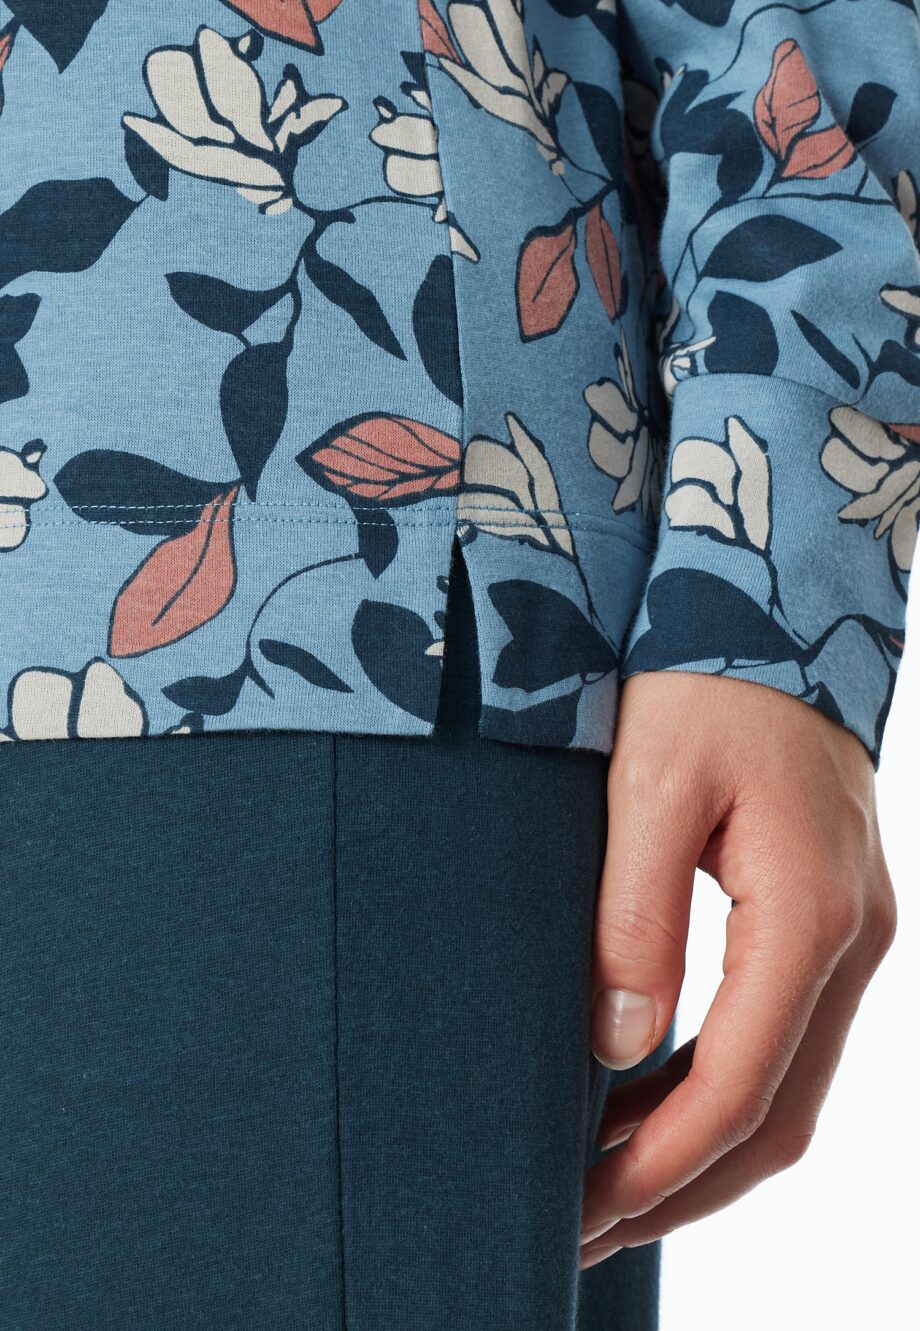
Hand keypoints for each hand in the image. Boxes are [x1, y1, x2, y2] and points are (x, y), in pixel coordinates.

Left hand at [579, 670, 896, 1268]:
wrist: (774, 617)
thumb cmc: (704, 686)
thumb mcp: (650, 787)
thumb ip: (636, 916)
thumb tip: (619, 1048)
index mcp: (809, 912)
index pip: (741, 1083)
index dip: (661, 1162)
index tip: (581, 1208)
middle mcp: (850, 940)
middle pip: (779, 1114)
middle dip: (681, 1185)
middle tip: (579, 1225)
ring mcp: (850, 935)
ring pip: (790, 1088)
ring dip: (702, 1150)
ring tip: (605, 1186)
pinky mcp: (828, 923)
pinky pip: (785, 1038)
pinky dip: (722, 1092)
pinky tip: (651, 1102)